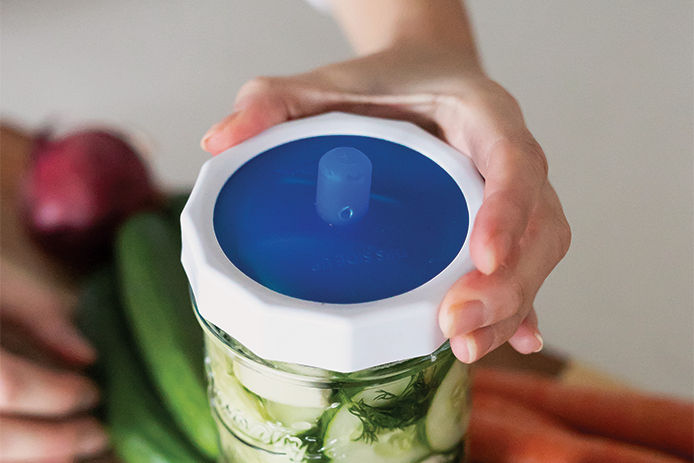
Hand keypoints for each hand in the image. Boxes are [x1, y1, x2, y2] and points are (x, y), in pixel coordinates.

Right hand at [0, 125, 107, 461]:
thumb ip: (35, 312)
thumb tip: (85, 355)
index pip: (8, 385)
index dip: (57, 395)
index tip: (94, 392)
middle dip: (56, 442)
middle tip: (101, 433)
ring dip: (41, 458)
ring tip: (84, 446)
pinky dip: (21, 456)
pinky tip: (51, 453)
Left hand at [200, 41, 569, 363]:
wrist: (422, 74)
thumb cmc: (384, 81)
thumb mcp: (325, 82)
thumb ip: (273, 99)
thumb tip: (218, 141)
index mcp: (481, 114)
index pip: (513, 161)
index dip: (508, 211)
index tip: (482, 258)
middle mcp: (509, 155)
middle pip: (540, 224)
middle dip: (508, 283)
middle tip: (455, 325)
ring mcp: (513, 194)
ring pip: (540, 254)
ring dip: (511, 305)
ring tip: (464, 345)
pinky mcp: (504, 223)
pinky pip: (525, 267)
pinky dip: (519, 307)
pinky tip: (513, 342)